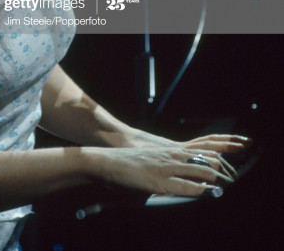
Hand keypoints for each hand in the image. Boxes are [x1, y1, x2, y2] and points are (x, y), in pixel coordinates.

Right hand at [94, 144, 236, 197]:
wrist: (109, 161)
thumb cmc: (131, 164)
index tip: (229, 166)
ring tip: (226, 185)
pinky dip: (198, 190)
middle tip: (231, 179)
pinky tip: (206, 192)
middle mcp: (172, 156)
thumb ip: (169, 167)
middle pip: (206, 158)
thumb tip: (182, 180)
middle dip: (222, 169)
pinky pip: (184, 186)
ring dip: (215, 179)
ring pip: (199, 170)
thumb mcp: (154, 161)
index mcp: (172, 151)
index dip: (220, 157)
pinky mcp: (159, 181)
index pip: (204, 150)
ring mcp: (166, 168)